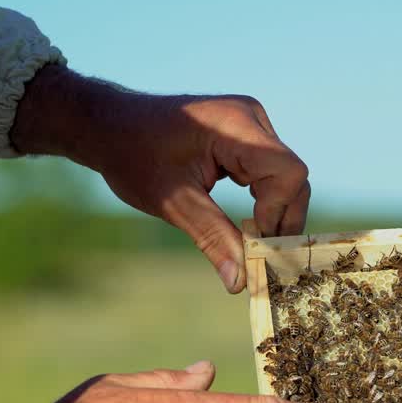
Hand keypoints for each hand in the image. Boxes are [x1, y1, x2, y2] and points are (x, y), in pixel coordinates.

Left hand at [10, 66, 309, 293]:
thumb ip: (213, 239)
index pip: (288, 172)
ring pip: (286, 178)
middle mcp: (252, 119)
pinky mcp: (246, 136)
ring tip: (250, 242)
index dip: (278, 212)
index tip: (253, 242)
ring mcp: (251, 125)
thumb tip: (242, 284)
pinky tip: (246, 224)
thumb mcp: (173, 203)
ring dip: (273, 214)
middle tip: (256, 254)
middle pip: (293, 177)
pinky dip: (264, 202)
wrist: (108, 126)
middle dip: (280, 219)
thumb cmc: (132, 156)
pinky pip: (271, 174)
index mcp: (235, 125)